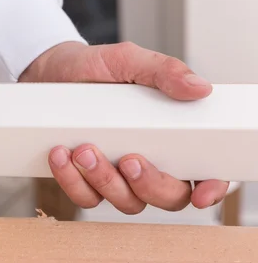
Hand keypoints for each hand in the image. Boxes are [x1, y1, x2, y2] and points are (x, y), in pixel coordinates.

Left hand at [19, 41, 228, 213]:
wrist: (50, 71)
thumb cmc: (94, 68)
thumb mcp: (128, 60)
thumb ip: (164, 71)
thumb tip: (199, 88)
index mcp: (171, 136)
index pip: (205, 172)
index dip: (212, 188)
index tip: (201, 193)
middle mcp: (149, 161)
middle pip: (169, 197)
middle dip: (150, 184)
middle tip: (129, 158)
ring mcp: (118, 176)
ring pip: (127, 202)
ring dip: (105, 180)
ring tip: (84, 149)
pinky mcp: (85, 181)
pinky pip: (86, 197)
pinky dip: (73, 181)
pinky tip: (61, 153)